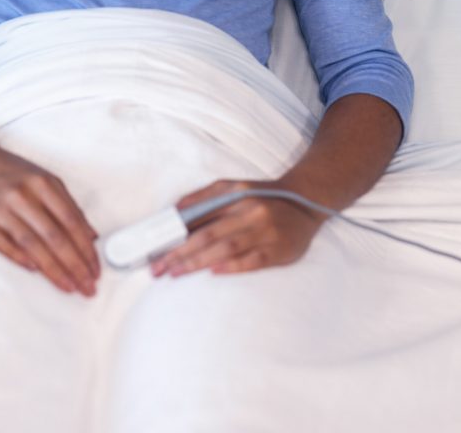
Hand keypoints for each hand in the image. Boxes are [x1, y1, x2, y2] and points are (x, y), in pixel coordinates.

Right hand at [0, 143, 100, 296]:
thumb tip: (91, 236)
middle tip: (88, 286)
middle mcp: (22, 195)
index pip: (70, 221)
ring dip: (52, 269)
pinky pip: (2, 244)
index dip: (85, 248)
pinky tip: (36, 272)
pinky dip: (19, 258)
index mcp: (42, 183)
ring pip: (30, 244)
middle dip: (74, 265)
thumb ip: (68, 206)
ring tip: (68, 286)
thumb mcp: (45, 180)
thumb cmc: (15, 174)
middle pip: (53, 236)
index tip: (95, 268)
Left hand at [150, 178, 322, 278]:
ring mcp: (266, 230)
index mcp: (236, 193)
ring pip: (227, 247)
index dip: (175, 231)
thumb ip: (204, 197)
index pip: (199, 214)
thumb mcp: (234, 187)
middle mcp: (250, 210)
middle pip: (209, 234)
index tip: (155, 246)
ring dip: (198, 261)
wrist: (306, 201)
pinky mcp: (279, 250)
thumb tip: (173, 211)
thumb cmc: (261, 197)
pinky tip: (214, 272)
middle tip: (158, 266)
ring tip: (175, 272)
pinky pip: (253, 260)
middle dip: (180, 252)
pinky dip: (233, 266)